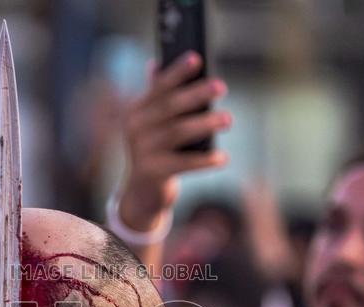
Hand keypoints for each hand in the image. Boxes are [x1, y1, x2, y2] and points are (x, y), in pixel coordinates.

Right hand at [120, 52, 230, 231]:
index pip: (158, 87)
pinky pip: (184, 163)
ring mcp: (142, 150)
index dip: (177, 72)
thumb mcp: (151, 123)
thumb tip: (156, 64)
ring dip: (205, 124)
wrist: (142, 191)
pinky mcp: (153, 171)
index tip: (197, 58)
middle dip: (197, 94)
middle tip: (222, 86)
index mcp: (136, 111)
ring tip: (228, 119)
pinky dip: (204, 160)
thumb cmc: (155, 150)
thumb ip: (155, 96)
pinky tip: (222, 158)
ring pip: (178, 132)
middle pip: (170, 107)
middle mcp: (135, 128)